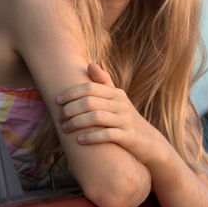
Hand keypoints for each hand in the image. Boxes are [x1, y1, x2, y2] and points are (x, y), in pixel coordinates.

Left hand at [56, 63, 170, 168]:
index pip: (90, 87)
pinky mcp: (129, 137)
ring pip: (96, 117)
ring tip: (65, 129)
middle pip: (90, 102)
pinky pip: (107, 135)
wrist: (150, 142)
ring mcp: (126, 120)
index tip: (57, 100)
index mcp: (116, 93)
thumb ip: (104, 82)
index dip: (71, 93)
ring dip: (77, 123)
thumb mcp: (118, 99)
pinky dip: (91, 137)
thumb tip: (90, 63)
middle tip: (60, 117)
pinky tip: (79, 141)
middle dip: (71, 109)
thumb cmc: (126, 119)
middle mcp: (121, 104)